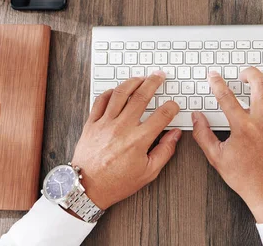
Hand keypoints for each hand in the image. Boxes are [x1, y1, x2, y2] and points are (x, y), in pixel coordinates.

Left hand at [71, 71, 181, 210]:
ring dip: (132, 82)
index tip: (173, 105)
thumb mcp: (148, 173)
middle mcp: (122, 128)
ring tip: (141, 78)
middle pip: (141, 96)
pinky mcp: (92, 123)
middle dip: (153, 82)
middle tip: (159, 76)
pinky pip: (100, 100)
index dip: (171, 107)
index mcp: (138, 140)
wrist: (87, 187)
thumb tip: (175, 135)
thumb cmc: (117, 182)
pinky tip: (117, 90)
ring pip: (120, 93)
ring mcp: (105, 123)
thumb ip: (164, 151)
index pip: (162, 115)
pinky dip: (110, 92)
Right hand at [192, 68, 262, 222]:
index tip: (214, 76)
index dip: (217, 83)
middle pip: (258, 84)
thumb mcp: (217, 158)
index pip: (226, 97)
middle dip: (249, 73)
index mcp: (243, 128)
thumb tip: (197, 117)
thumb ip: (203, 135)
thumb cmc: (246, 178)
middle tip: (243, 74)